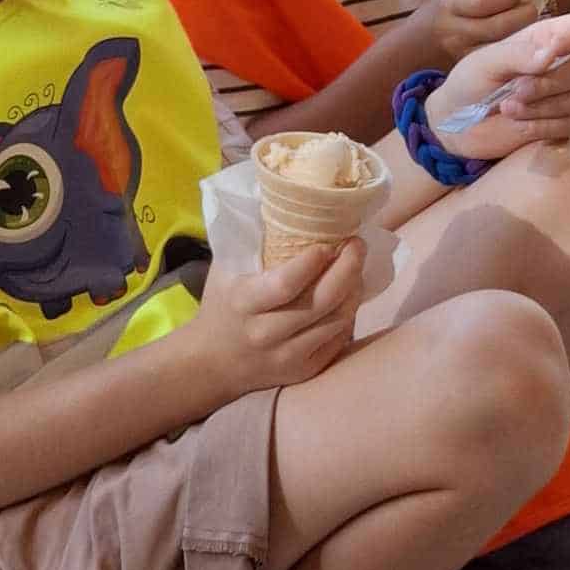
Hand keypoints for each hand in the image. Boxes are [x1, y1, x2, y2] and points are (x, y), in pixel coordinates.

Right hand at [195, 241, 366, 398]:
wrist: (211, 363)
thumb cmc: (222, 305)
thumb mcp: (225, 269)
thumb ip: (252, 240)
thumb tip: (285, 198)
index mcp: (244, 303)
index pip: (286, 284)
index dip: (313, 262)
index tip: (329, 242)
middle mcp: (266, 333)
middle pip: (321, 302)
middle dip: (348, 268)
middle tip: (357, 244)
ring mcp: (287, 357)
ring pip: (337, 321)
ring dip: (354, 290)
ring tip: (356, 267)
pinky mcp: (303, 371)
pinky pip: (339, 340)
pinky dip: (349, 315)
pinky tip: (348, 295)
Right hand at [408, 0, 541, 64]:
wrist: (413, 50)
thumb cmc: (440, 16)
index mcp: (451, 6)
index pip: (485, 1)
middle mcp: (457, 32)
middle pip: (500, 26)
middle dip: (524, 15)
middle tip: (531, 8)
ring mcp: (465, 56)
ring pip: (505, 46)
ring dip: (525, 34)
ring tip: (529, 25)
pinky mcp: (473, 71)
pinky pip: (502, 61)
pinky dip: (517, 51)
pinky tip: (523, 43)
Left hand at [426, 10, 569, 160]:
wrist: (459, 122)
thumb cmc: (471, 82)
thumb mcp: (486, 62)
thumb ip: (518, 54)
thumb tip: (551, 53)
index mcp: (545, 39)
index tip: (554, 49)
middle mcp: (560, 64)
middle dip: (545, 83)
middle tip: (514, 90)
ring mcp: (563, 95)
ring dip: (537, 106)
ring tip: (507, 107)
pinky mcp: (561, 123)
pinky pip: (568, 123)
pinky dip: (541, 125)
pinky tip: (518, 122)